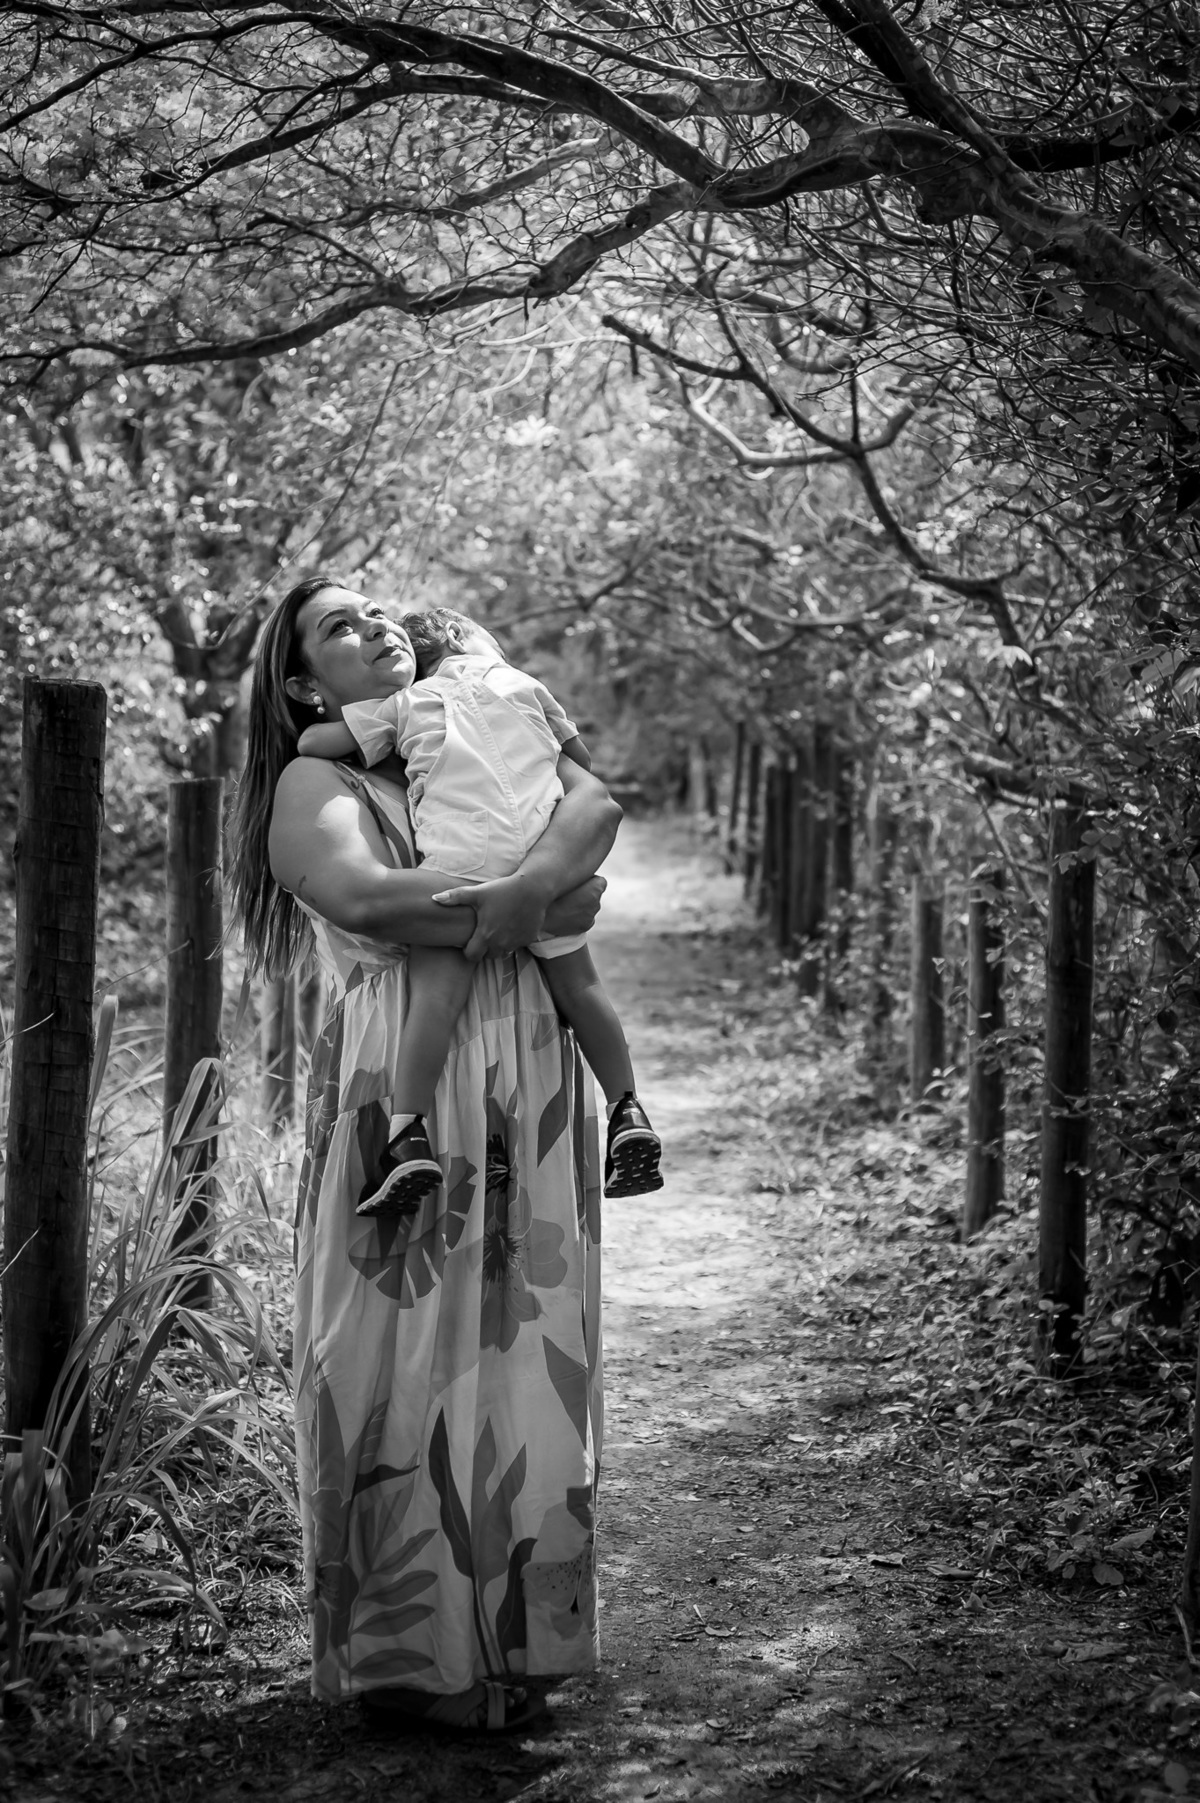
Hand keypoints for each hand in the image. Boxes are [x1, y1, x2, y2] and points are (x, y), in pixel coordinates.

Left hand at [433, 872, 552, 961]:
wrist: (532, 889)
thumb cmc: (502, 890)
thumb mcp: (478, 892)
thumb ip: (455, 897)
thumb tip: (434, 898)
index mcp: (485, 935)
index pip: (471, 957)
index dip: (468, 951)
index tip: (469, 941)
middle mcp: (501, 943)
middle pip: (488, 955)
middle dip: (484, 948)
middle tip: (484, 932)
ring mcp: (515, 943)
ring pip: (504, 951)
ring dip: (500, 944)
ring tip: (499, 928)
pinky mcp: (528, 939)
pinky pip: (517, 944)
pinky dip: (514, 938)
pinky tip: (513, 924)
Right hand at [542, 874, 605, 939]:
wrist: (537, 915)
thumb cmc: (548, 892)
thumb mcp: (561, 876)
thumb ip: (577, 874)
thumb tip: (579, 871)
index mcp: (595, 889)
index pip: (599, 881)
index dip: (588, 881)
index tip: (577, 883)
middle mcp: (596, 903)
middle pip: (594, 894)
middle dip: (585, 893)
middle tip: (569, 894)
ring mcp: (591, 916)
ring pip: (589, 906)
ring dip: (581, 905)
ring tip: (564, 905)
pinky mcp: (586, 925)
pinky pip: (585, 918)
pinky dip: (578, 917)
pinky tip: (566, 915)